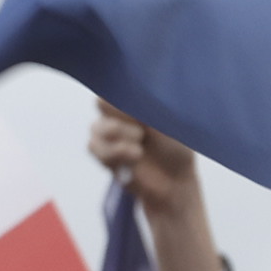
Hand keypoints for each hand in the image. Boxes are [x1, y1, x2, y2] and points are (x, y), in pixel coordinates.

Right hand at [86, 103, 218, 270]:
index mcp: (135, 102)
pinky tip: (132, 159)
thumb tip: (124, 96)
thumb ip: (144, 109)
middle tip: (141, 132)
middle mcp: (119, 115)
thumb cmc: (176, 151)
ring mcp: (109, 134)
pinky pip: (94, 147)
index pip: (116, 86)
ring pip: (96, 128)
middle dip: (120, 118)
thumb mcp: (165, 125)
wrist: (175, 184)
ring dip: (119, 138)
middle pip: (101, 103)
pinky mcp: (104, 155)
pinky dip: (114, 154)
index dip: (120, 94)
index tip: (136, 109)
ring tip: (139, 150)